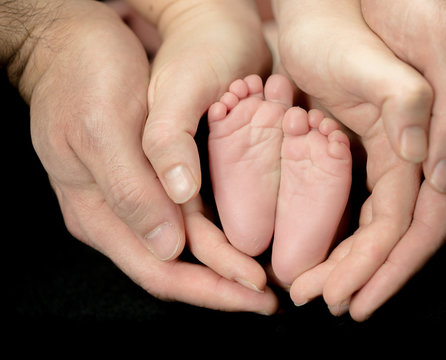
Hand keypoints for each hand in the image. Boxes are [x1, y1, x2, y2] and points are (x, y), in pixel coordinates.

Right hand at [8, 0, 275, 313]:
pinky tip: (240, 237)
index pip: (159, 270)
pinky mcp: (146, 178)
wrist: (70, 40)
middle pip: (174, 268)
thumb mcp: (104, 129)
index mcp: (99, 213)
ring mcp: (130, 199)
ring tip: (262, 277)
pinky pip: (184, 219)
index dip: (210, 288)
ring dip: (222, 265)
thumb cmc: (83, 75)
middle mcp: (115, 215)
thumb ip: (131, 191)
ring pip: (182, 248)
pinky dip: (214, 234)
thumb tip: (168, 247)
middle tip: (270, 298)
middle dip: (223, 286)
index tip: (255, 294)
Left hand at [273, 0, 445, 320]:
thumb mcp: (440, 44)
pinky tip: (332, 249)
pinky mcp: (391, 139)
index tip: (355, 298)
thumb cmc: (414, 1)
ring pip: (393, 223)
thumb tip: (435, 171)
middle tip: (329, 303)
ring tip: (321, 287)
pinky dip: (355, 229)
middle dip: (370, 273)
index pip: (429, 221)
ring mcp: (418, 147)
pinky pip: (380, 199)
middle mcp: (444, 150)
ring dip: (360, 259)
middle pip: (409, 233)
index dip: (392, 265)